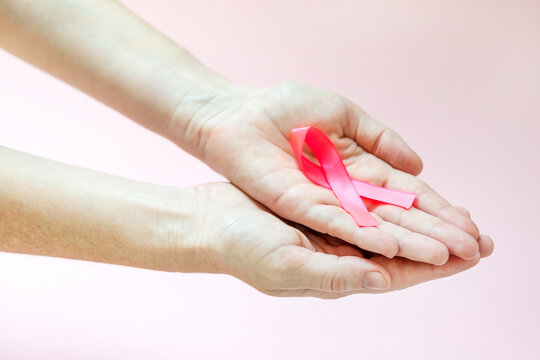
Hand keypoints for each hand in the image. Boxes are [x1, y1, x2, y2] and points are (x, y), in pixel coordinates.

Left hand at [169, 82, 487, 264]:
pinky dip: (363, 235)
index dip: (438, 209)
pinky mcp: (298, 204)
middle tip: (473, 250)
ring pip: (372, 226)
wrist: (237, 113)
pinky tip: (391, 247)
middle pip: (396, 216)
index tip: (469, 226)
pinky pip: (335, 222)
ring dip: (408, 242)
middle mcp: (345, 191)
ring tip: (444, 258)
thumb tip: (420, 165)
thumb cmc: (285, 108)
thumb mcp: (343, 114)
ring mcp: (323, 200)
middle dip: (433, 232)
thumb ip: (381, 138)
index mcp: (358, 168)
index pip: (406, 194)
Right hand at [179, 182, 492, 297]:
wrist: (210, 222)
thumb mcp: (285, 265)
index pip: (398, 273)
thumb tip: (383, 276)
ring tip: (456, 214)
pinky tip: (410, 189)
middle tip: (480, 235)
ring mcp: (334, 231)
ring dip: (422, 222)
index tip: (472, 254)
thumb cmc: (241, 249)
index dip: (436, 265)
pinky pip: (368, 205)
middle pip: (402, 251)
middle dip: (440, 244)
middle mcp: (342, 254)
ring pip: (389, 227)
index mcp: (338, 275)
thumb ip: (334, 275)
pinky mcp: (325, 207)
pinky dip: (392, 200)